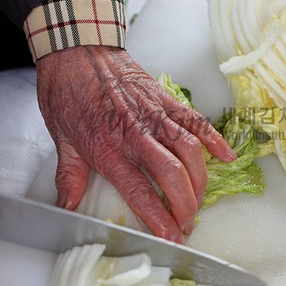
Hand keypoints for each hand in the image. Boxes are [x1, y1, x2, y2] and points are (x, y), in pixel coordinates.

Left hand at [36, 46, 235, 242]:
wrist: (76, 48)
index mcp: (107, 148)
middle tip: (187, 222)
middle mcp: (135, 133)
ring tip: (199, 199)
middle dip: (187, 204)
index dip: (160, 219)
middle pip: (173, 174)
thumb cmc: (66, 92)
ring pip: (190, 150)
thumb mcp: (59, 138)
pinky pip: (196, 120)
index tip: (172, 238)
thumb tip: (68, 207)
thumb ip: (69, 176)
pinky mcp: (166, 98)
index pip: (140, 192)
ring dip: (201, 179)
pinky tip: (226, 157)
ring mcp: (154, 114)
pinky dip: (214, 139)